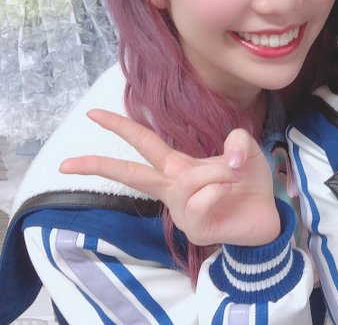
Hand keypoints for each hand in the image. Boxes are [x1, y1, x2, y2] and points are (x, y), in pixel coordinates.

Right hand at [60, 109, 279, 246]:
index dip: (120, 126)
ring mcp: (180, 210)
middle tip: (66, 162)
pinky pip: (203, 198)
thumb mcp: (246, 150)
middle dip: (100, 164)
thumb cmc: (248, 182)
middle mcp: (172, 187)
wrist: (266, 215)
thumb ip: (236, 140)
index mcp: (178, 166)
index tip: (92, 114)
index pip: (144, 143)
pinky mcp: (194, 228)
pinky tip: (230, 194)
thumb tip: (227, 156)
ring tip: (234, 176)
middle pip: (131, 173)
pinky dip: (222, 189)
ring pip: (187, 180)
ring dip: (216, 172)